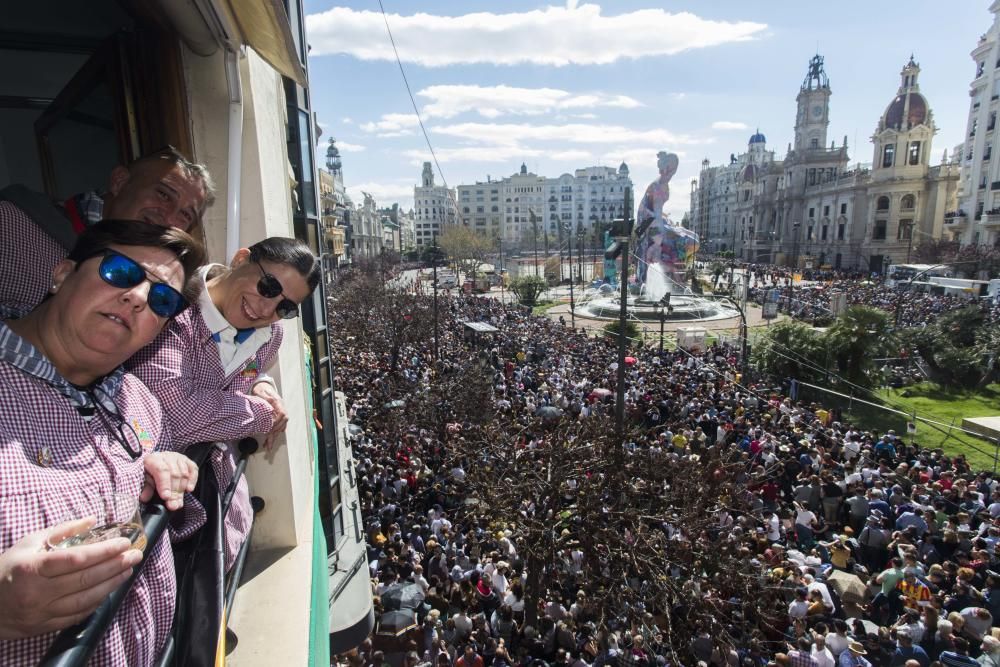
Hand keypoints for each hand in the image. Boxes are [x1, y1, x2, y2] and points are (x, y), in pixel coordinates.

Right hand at [0, 519, 141, 638]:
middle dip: (115, 566)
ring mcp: (41, 612)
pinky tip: (109, 590)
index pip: (76, 559)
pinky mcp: (45, 626)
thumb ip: (61, 531)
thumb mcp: (29, 543)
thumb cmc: (8, 569)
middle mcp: (37, 592)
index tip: (123, 543)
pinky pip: (77, 615)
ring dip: (111, 584)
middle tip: (135, 555)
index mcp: (32, 568)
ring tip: (128, 571)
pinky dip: (96, 602)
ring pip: (85, 599)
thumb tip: (92, 520)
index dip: (104, 551)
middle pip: (85, 579)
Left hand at [142, 452, 197, 510]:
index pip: (161, 470)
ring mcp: (179, 458)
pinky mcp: (188, 461)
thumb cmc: (150, 472)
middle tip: (173, 505)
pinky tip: (189, 489)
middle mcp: (167, 456)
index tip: (166, 497)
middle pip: (174, 474)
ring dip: (181, 490)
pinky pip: (193, 470)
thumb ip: (146, 488)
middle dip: (174, 492)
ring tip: (178, 502)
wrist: (157, 463)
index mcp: (153, 459)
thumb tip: (145, 497)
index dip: (164, 485)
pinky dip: (193, 480)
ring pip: (184, 474)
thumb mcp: (144, 480)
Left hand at [252, 382, 287, 451]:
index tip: (269, 429)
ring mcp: (280, 413)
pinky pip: (277, 427)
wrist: (263, 386)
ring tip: (268, 446)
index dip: (277, 423)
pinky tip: (270, 440)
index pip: (282, 414)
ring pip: (279, 427)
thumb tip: (269, 401)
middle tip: (268, 444)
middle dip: (274, 435)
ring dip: (274, 437)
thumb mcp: (261, 391)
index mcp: (278, 403)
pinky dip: (274, 435)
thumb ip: (265, 396)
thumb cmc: (261, 389)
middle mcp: (281, 409)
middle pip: (281, 424)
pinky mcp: (277, 417)